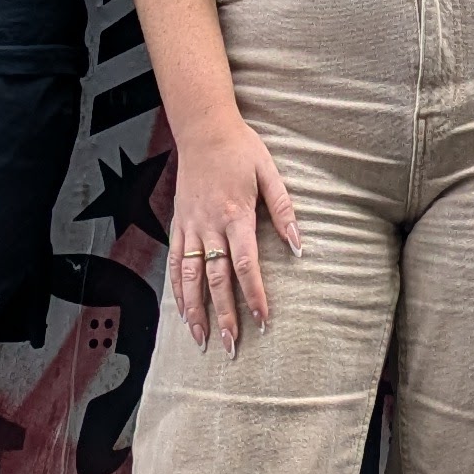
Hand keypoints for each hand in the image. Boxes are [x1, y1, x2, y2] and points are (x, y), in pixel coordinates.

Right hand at [163, 117, 300, 354]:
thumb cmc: (241, 148)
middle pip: (216, 278)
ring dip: (195, 310)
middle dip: (224, 314)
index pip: (245, 264)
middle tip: (231, 345)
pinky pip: (175, 260)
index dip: (254, 294)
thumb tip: (299, 244)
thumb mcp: (269, 172)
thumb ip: (284, 208)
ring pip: (190, 276)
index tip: (262, 320)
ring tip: (201, 338)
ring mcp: (191, 225)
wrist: (204, 128)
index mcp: (236, 214)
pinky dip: (176, 288)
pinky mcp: (178, 223)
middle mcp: (210, 225)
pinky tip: (181, 309)